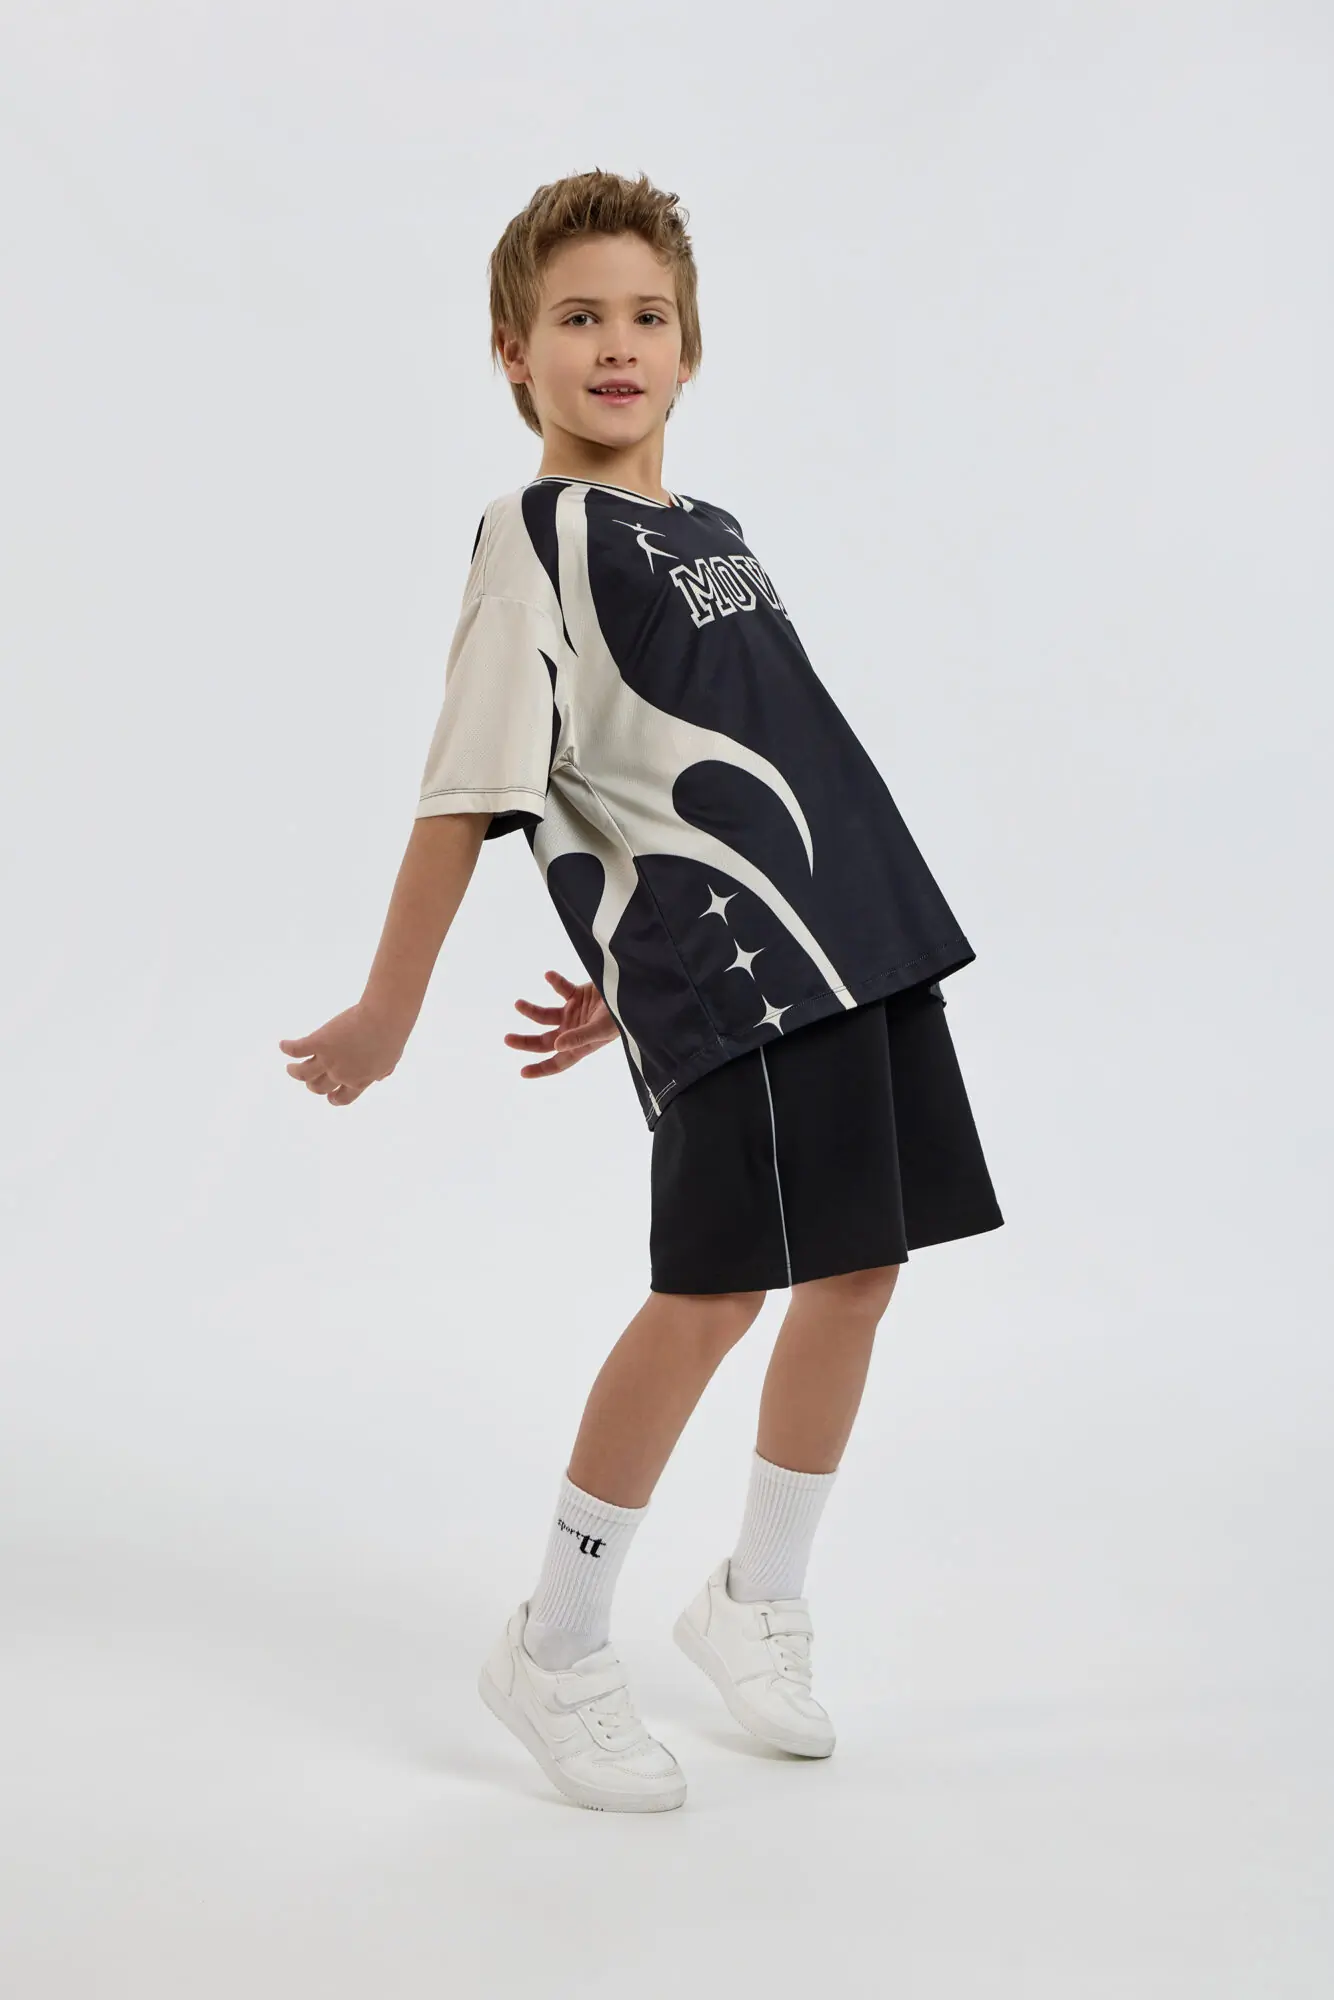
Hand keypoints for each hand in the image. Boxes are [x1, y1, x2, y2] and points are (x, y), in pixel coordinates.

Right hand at [278, 1001, 407, 1106]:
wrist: (384, 1018)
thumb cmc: (391, 1035)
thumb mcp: (390, 1060)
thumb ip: (382, 1071)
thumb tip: (380, 1077)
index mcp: (359, 1081)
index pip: (342, 1098)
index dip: (333, 1098)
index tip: (329, 1096)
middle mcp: (341, 1074)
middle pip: (319, 1087)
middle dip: (313, 1086)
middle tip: (309, 1079)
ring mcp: (328, 1059)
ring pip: (302, 1074)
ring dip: (294, 1072)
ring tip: (290, 1067)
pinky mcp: (318, 1042)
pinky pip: (296, 1049)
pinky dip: (287, 1048)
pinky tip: (283, 1044)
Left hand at [505, 968, 618, 1078]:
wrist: (633, 991)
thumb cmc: (622, 1017)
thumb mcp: (601, 1029)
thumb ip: (579, 1037)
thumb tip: (555, 1045)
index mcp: (578, 1045)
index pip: (557, 1062)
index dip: (541, 1069)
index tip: (522, 1072)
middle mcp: (573, 1031)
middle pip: (544, 1041)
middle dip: (525, 1041)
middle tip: (507, 1038)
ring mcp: (574, 1012)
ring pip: (545, 1015)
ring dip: (531, 1010)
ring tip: (518, 1004)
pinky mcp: (578, 994)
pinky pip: (561, 988)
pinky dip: (554, 981)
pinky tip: (548, 975)